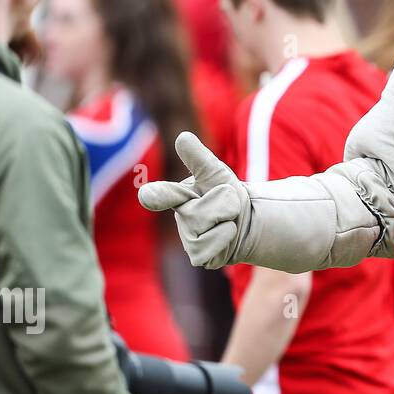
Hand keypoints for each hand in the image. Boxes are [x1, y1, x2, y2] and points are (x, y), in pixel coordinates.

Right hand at [138, 131, 248, 268]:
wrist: (247, 218)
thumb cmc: (225, 192)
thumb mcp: (215, 172)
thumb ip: (198, 158)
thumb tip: (183, 136)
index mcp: (175, 196)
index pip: (163, 195)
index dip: (157, 195)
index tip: (147, 195)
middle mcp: (178, 218)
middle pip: (200, 211)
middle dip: (224, 202)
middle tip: (227, 202)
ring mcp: (187, 240)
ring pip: (207, 227)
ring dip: (227, 218)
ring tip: (227, 218)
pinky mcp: (199, 256)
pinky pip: (212, 246)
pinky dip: (227, 235)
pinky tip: (227, 234)